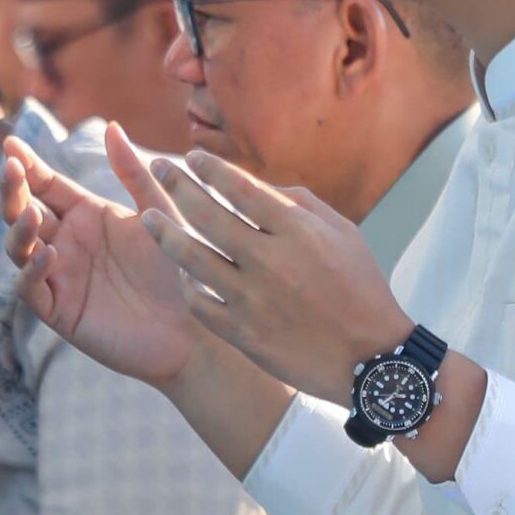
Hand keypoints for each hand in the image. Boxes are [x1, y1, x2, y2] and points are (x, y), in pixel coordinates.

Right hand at [2, 124, 214, 390]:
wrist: (195, 326)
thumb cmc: (180, 267)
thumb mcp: (159, 212)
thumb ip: (133, 173)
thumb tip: (112, 126)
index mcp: (86, 214)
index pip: (46, 184)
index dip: (27, 165)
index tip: (12, 144)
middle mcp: (66, 243)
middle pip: (24, 211)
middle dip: (13, 190)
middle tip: (12, 170)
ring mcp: (59, 276)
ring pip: (19, 248)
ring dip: (19, 230)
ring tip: (31, 214)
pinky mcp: (60, 311)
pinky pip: (32, 289)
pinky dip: (32, 271)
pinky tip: (45, 255)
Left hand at [141, 148, 414, 401]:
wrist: (368, 358)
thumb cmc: (359, 287)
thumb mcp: (342, 233)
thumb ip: (298, 203)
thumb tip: (255, 185)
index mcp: (297, 231)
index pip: (241, 188)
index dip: (211, 168)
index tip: (192, 157)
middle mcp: (270, 261)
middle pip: (208, 215)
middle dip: (178, 185)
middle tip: (160, 168)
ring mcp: (252, 299)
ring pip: (192, 257)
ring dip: (164, 232)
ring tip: (147, 215)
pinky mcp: (242, 333)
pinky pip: (199, 302)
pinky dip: (186, 283)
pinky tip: (180, 270)